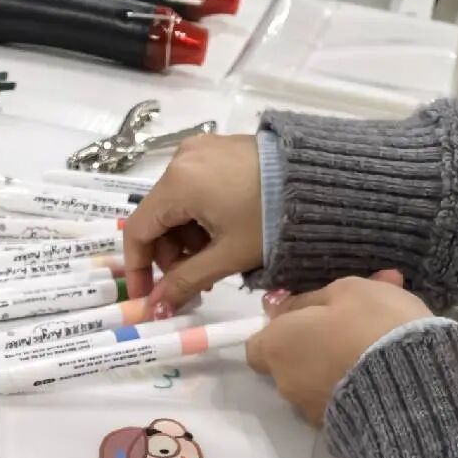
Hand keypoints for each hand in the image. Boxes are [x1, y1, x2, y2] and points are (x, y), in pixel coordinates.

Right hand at [123, 133, 262, 312]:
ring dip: (185, 238)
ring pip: (175, 204)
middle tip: (193, 281)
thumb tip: (155, 309)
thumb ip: (185, 282)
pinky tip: (221, 235)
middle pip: (157, 217)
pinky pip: (193, 188)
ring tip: (213, 260)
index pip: (137, 231)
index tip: (148, 296)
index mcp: (177, 183)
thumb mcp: (225, 257)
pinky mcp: (217, 149)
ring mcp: (200, 150)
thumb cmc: (270, 220)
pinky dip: (198, 217)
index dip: (138, 269)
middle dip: (169, 255)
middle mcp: (180, 159)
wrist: (319, 181)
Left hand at [246, 272, 432, 424]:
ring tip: (383, 338)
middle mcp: (286, 383)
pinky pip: (340, 395)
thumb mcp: (346, 291)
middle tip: (356, 318)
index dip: (278, 329)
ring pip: (318, 376)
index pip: (256, 345)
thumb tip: (279, 308)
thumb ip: (307, 299)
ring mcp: (311, 409)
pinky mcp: (338, 426)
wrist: (414, 385)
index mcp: (278, 347)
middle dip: (316, 341)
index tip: (307, 317)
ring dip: (340, 359)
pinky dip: (354, 381)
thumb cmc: (373, 325)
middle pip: (290, 360)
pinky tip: (386, 365)